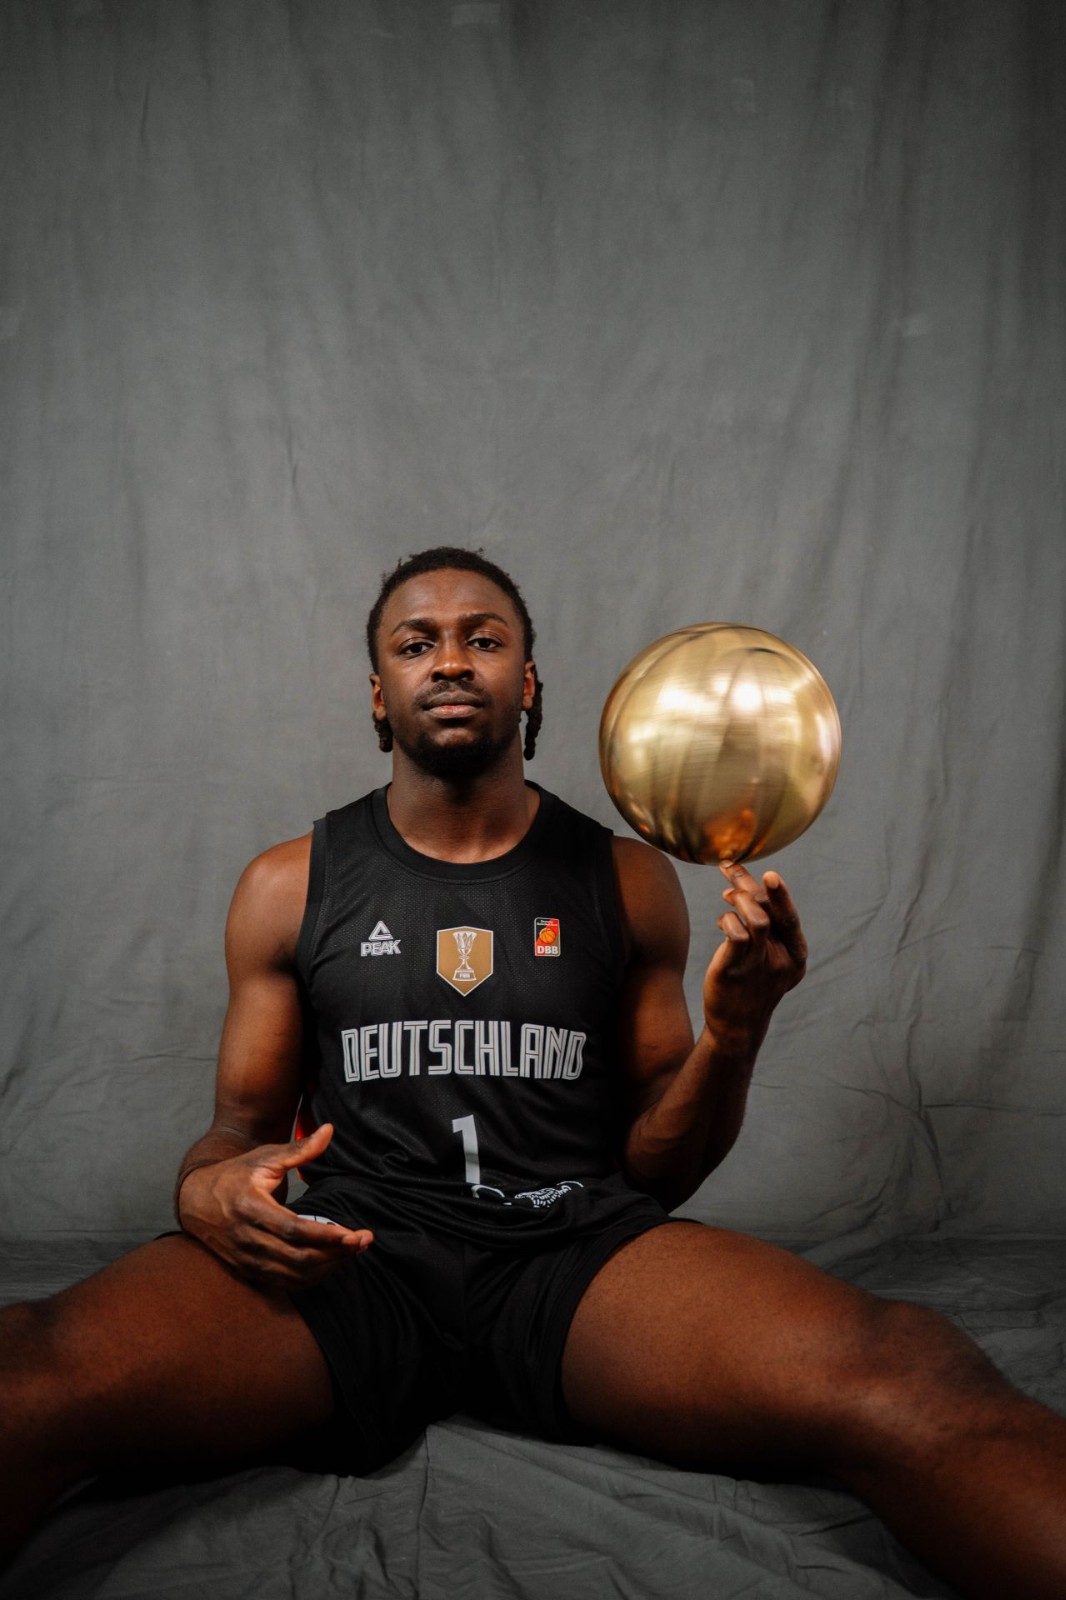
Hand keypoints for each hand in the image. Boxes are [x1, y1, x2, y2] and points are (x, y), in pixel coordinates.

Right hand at [177, 1122, 371, 1289]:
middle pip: (297, 1258)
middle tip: (363, 1242)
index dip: (325, 1235)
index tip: (354, 1234)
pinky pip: (284, 1283)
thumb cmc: (235, 1174)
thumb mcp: (264, 1157)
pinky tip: (331, 1263)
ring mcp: (246, 1258)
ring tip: (353, 1252)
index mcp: (250, 1207)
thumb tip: (329, 1130)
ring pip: (293, 1275)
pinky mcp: (248, 1270)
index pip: (293, 1229)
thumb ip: (299, 1149)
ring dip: (328, 1268)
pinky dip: (311, 1278)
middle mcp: (246, 1238)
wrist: (195, 1199)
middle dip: (335, 1254)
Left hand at [701, 861, 807, 1050]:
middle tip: (730, 867)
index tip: (770, 875)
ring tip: (726, 894)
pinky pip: (736, 935)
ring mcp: (759, 966)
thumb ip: (764, 930)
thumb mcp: (768, 958)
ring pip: (756, 921)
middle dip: (749, 885)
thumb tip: (740, 890)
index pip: (790, 919)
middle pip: (770, 912)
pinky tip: (722, 921)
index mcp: (796, 956)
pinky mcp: (735, 970)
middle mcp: (782, 961)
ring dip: (739, 900)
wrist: (737, 1025)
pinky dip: (727, 920)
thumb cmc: (751, 984)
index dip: (782, 896)